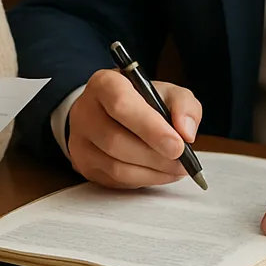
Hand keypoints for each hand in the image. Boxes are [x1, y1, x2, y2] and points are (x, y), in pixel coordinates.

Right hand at [67, 69, 201, 188]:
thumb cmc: (141, 101)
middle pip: (116, 141)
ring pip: (116, 166)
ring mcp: (80, 140)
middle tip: (183, 162)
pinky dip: (144, 180)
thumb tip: (186, 132)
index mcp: (104, 84)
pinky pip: (115, 181)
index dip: (150, 127)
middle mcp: (85, 110)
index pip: (121, 105)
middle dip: (156, 156)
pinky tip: (159, 172)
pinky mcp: (84, 165)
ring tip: (176, 168)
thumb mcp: (166, 92)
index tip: (178, 145)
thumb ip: (183, 104)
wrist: (112, 112)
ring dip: (153, 172)